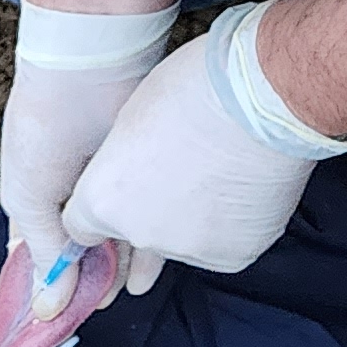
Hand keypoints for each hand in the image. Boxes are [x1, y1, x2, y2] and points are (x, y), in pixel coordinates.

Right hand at [0, 0, 170, 318]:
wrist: (89, 73)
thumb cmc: (44, 133)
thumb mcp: (31, 200)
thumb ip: (48, 252)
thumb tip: (49, 309)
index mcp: (33, 202)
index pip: (39, 255)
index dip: (48, 284)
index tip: (60, 316)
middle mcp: (70, 197)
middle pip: (81, 250)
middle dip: (89, 278)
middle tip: (101, 305)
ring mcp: (107, 185)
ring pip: (116, 236)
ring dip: (121, 264)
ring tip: (130, 291)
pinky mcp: (141, 173)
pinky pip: (146, 216)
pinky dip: (147, 239)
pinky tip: (153, 263)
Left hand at [57, 2, 346, 292]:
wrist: (264, 99)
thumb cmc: (196, 89)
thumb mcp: (131, 118)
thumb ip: (120, 162)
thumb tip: (127, 174)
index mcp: (102, 198)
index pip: (82, 226)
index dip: (104, 206)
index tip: (121, 192)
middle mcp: (137, 233)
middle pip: (134, 232)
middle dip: (150, 208)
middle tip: (182, 168)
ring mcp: (186, 248)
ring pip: (180, 240)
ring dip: (191, 218)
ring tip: (217, 172)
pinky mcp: (230, 256)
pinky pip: (221, 246)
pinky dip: (230, 225)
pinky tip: (240, 189)